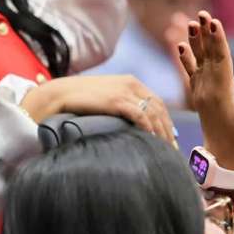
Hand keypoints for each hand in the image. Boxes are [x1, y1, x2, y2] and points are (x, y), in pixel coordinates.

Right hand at [20, 74, 176, 145]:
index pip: (158, 103)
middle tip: (172, 150)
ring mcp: (124, 91)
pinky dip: (148, 127)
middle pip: (159, 109)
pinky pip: (140, 115)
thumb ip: (122, 106)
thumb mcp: (107, 98)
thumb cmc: (81, 100)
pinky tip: (151, 139)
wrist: (61, 94)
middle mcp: (132, 84)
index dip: (167, 121)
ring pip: (153, 113)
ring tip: (164, 150)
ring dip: (161, 132)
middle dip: (168, 130)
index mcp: (131, 82)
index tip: (171, 139)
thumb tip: (135, 125)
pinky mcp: (116, 100)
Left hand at [176, 10, 233, 170]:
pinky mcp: (199, 96)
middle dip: (205, 34)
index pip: (219, 59)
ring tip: (191, 23)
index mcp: (221, 92)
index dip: (217, 40)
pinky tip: (181, 47)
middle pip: (207, 55)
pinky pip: (190, 73)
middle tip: (201, 12)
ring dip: (195, 42)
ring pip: (197, 61)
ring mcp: (201, 92)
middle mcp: (207, 89)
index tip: (214, 21)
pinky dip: (185, 59)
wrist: (223, 160)